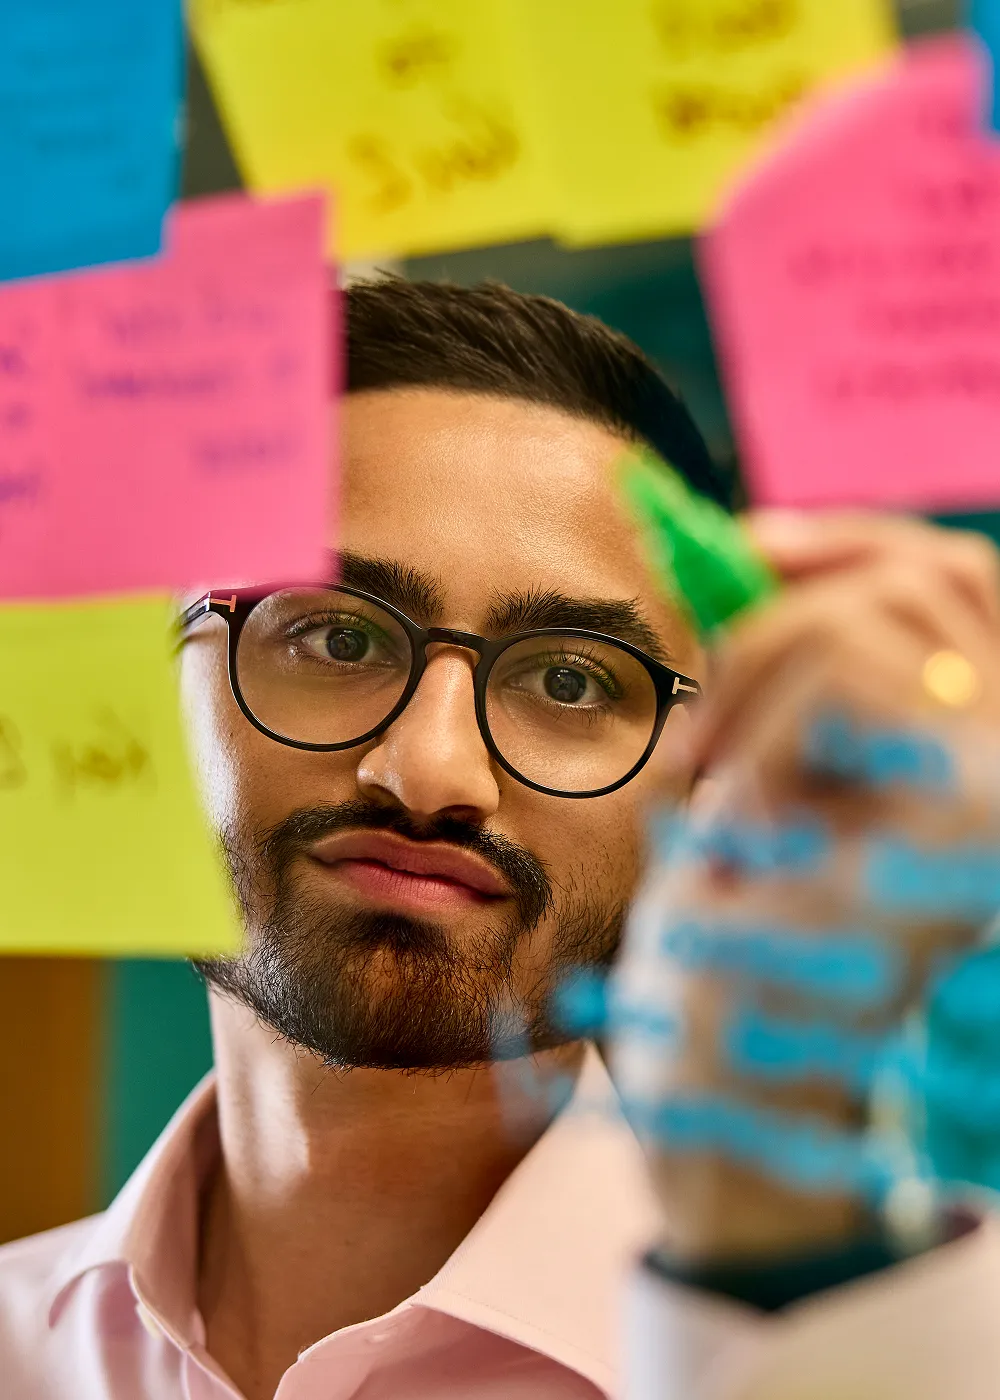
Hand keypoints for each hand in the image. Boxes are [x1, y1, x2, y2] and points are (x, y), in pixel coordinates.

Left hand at [611, 511, 999, 1262]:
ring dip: (750, 685)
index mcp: (974, 744)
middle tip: (697, 737)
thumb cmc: (737, 932)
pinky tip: (737, 819)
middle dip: (775, 621)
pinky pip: (840, 675)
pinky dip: (757, 730)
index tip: (752, 541)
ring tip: (708, 788)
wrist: (734, 1072)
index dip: (858, 540)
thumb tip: (756, 548)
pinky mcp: (964, 812)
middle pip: (922, 576)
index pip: (962, 579)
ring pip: (869, 614)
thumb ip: (794, 675)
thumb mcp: (768, 773)